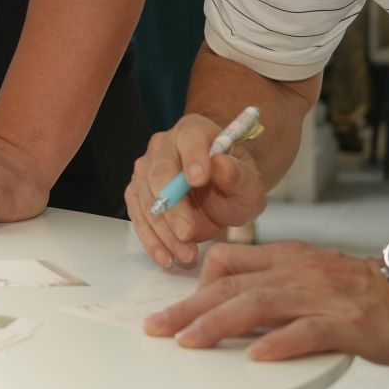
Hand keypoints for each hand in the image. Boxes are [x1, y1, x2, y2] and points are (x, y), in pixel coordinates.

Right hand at [126, 112, 267, 268]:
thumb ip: (238, 174)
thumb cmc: (235, 182)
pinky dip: (151, 240)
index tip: (199, 179)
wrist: (222, 193)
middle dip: (173, 206)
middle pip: (160, 172)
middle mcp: (163, 145)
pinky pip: (139, 217)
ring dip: (163, 231)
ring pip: (147, 199)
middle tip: (187, 233)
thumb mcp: (249, 182)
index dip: (192, 158)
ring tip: (186, 254)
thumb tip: (220, 165)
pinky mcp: (138, 194)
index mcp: (194, 131)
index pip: (190, 139)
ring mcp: (146, 169)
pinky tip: (165, 257)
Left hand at [144, 239, 388, 365]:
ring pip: (261, 304)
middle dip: (188, 307)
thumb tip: (228, 300)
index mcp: (287, 258)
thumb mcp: (311, 275)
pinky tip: (257, 356)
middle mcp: (298, 271)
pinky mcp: (348, 321)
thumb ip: (273, 283)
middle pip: (232, 285)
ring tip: (190, 341)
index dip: (194, 286)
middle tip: (155, 328)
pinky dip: (280, 343)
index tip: (168, 310)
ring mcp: (323, 295)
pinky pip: (308, 331)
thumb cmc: (363, 292)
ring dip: (220, 323)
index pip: (228, 263)